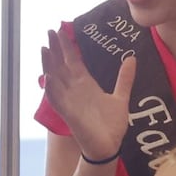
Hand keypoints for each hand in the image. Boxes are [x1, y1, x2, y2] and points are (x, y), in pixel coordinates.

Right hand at [40, 26, 135, 162]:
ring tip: (44, 49)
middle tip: (49, 30)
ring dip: (48, 65)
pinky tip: (48, 77)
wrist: (109, 145)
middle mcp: (74, 89)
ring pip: (54, 79)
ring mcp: (69, 100)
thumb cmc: (112, 124)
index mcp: (85, 84)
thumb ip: (124, 78)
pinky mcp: (68, 113)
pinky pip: (56, 99)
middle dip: (55, 48)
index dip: (66, 46)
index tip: (60, 30)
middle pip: (60, 65)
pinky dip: (51, 89)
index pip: (72, 60)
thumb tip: (131, 58)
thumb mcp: (120, 97)